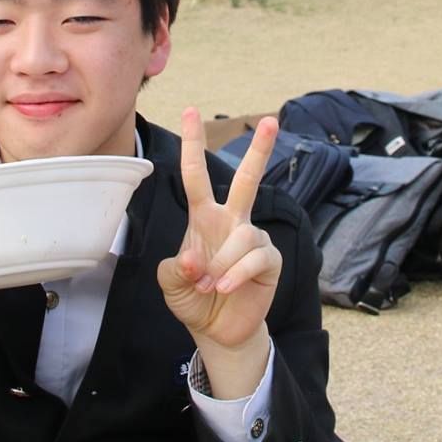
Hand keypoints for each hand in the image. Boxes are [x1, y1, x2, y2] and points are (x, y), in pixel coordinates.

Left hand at [158, 109, 282, 381]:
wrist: (218, 330)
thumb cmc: (193, 299)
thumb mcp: (170, 284)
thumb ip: (175, 269)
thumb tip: (197, 258)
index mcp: (204, 219)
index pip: (196, 176)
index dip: (193, 144)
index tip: (190, 110)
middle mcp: (232, 222)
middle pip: (247, 180)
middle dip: (260, 150)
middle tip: (270, 120)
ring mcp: (253, 241)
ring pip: (242, 236)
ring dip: (220, 266)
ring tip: (210, 287)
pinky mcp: (270, 262)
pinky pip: (255, 259)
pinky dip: (235, 276)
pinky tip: (226, 290)